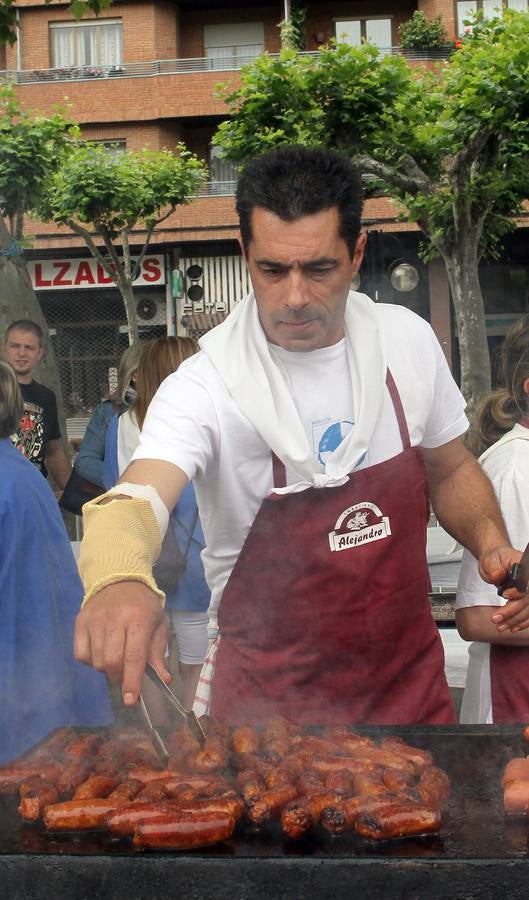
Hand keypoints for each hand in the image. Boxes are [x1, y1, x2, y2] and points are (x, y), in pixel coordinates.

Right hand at [74, 581, 169, 705]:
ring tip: (114, 659)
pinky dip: (90, 661)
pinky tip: (100, 652)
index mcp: (139, 619)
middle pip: (111, 661)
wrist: (119, 579)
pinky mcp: (80, 621)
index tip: (130, 700)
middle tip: (125, 677)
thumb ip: (158, 652)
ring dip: (105, 669)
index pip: (134, 656)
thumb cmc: (143, 606)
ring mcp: (94, 619)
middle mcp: (115, 618)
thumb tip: (164, 679)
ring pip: (95, 661)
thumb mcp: (158, 625)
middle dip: (119, 677)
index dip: (132, 681)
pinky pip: (81, 654)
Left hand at [478, 546, 528, 631]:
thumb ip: (494, 568)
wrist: (496, 562)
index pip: (527, 583)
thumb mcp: (490, 560)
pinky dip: (521, 622)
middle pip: (527, 599)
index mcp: (525, 566)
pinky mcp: (526, 599)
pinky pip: (528, 613)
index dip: (519, 592)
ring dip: (515, 620)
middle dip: (512, 611)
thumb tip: (498, 575)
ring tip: (501, 626)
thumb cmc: (495, 559)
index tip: (506, 595)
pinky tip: (512, 627)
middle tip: (496, 618)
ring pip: (528, 609)